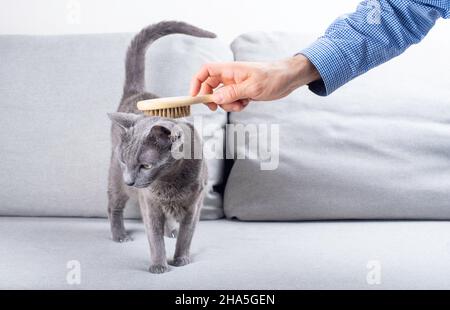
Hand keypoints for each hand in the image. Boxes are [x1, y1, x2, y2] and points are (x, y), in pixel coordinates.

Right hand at [190, 54, 319, 111]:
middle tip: (215, 108)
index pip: (206, 71)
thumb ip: (232, 93)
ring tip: (241, 104)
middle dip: (212, 99)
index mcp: (230, 70)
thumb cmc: (273, 77)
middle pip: (210, 86)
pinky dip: (236, 105)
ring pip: (221, 96)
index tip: (194, 96)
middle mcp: (231, 76)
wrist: (288, 78)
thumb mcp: (252, 87)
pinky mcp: (243, 91)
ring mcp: (236, 84)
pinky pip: (232, 100)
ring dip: (227, 104)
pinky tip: (247, 103)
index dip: (196, 82)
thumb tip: (215, 98)